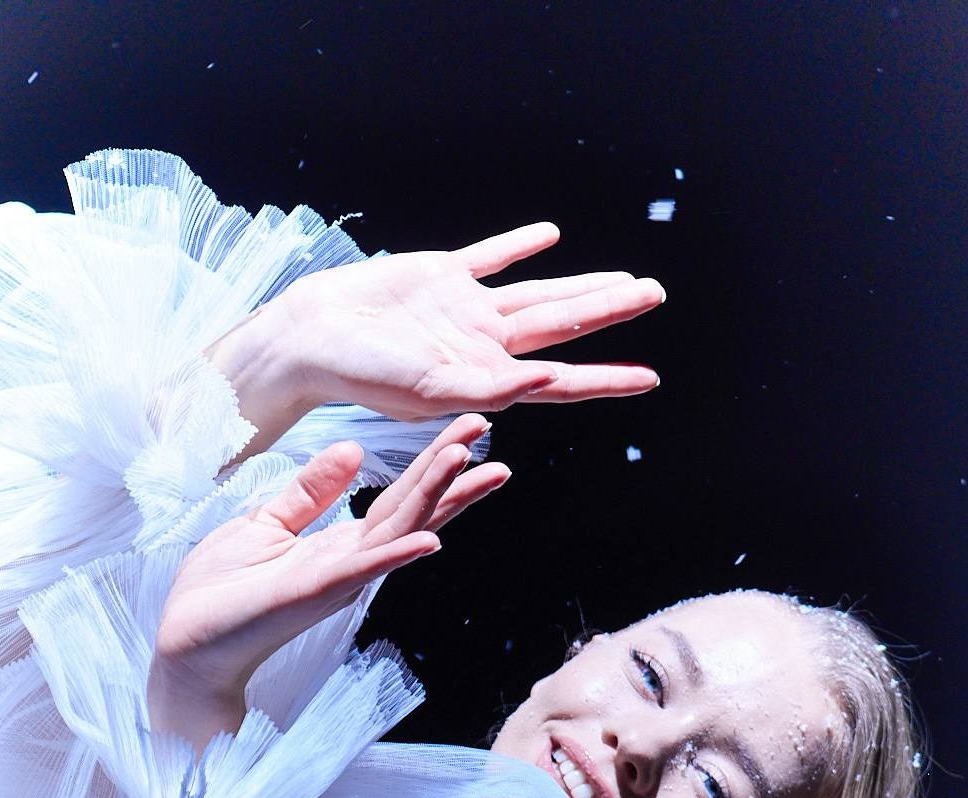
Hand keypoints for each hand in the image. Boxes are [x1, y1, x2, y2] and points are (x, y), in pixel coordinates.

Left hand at [148, 416, 500, 751]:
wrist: (187, 642)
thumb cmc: (222, 591)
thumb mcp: (267, 523)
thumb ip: (311, 491)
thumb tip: (352, 450)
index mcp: (341, 544)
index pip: (399, 499)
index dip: (433, 463)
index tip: (467, 430)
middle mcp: (350, 562)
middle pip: (412, 509)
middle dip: (451, 469)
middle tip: (483, 422)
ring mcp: (336, 580)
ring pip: (397, 531)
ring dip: (434, 496)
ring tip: (465, 459)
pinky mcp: (312, 593)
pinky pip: (361, 571)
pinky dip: (395, 555)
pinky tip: (428, 539)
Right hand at [206, 226, 664, 453]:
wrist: (313, 339)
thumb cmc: (363, 377)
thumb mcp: (429, 392)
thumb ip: (489, 388)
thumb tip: (551, 375)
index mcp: (487, 377)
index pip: (561, 379)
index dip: (607, 380)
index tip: (649, 380)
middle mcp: (485, 343)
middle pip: (562, 323)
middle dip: (609, 311)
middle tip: (654, 294)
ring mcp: (465, 310)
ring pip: (539, 292)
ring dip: (581, 284)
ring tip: (623, 277)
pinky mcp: (440, 277)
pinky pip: (490, 258)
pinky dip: (518, 246)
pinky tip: (548, 236)